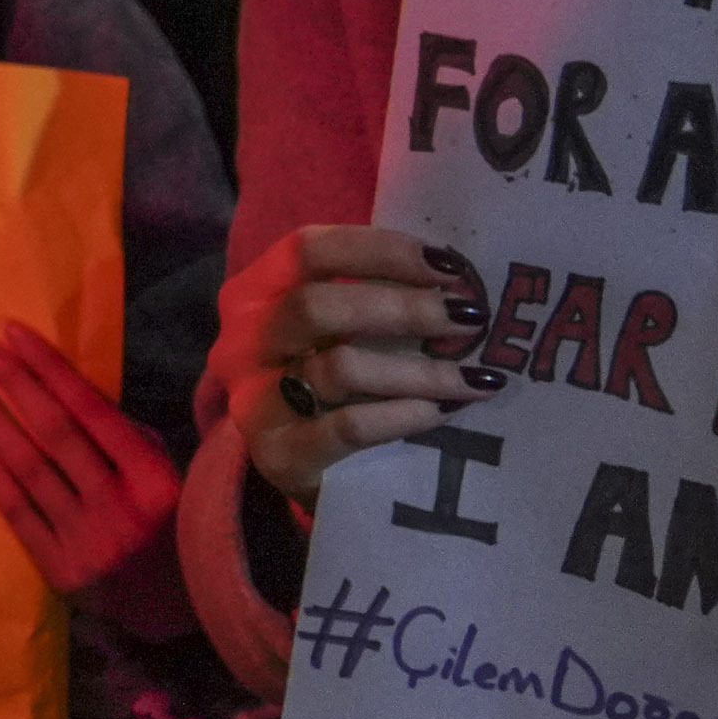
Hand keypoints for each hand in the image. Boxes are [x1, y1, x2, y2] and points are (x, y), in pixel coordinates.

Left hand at [0, 321, 183, 631]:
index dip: (48, 367)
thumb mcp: (176, 479)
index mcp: (155, 479)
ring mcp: (86, 541)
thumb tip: (78, 391)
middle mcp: (119, 508)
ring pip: (27, 466)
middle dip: (12, 380)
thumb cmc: (181, 530)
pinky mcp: (59, 569)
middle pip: (52, 431)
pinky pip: (15, 508)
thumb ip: (134, 437)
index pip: (90, 409)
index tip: (12, 331)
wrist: (189, 613)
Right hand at [221, 224, 484, 501]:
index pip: (309, 250)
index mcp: (253, 293)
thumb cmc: (328, 384)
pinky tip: (444, 411)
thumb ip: (369, 299)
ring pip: (339, 368)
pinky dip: (403, 416)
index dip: (382, 251)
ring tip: (474, 378)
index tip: (450, 268)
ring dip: (419, 371)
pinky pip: (350, 427)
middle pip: (316, 305)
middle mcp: (243, 341)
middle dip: (404, 309)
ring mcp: (254, 399)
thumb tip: (457, 284)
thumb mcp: (330, 331)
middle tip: (469, 319)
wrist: (300, 468)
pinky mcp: (279, 454)